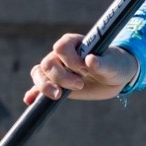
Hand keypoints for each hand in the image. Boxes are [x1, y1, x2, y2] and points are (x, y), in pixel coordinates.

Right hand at [24, 33, 139, 104]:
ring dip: (44, 85)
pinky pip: (38, 88)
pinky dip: (33, 94)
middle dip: (61, 76)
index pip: (61, 47)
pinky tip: (30, 101)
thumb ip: (101, 62)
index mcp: (74, 44)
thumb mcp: (112, 64)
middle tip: (80, 85)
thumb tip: (90, 60)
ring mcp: (57, 70)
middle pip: (48, 63)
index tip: (85, 69)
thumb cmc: (114, 65)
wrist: (114, 78)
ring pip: (39, 74)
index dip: (70, 60)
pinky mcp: (55, 85)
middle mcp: (61, 56)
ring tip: (58, 95)